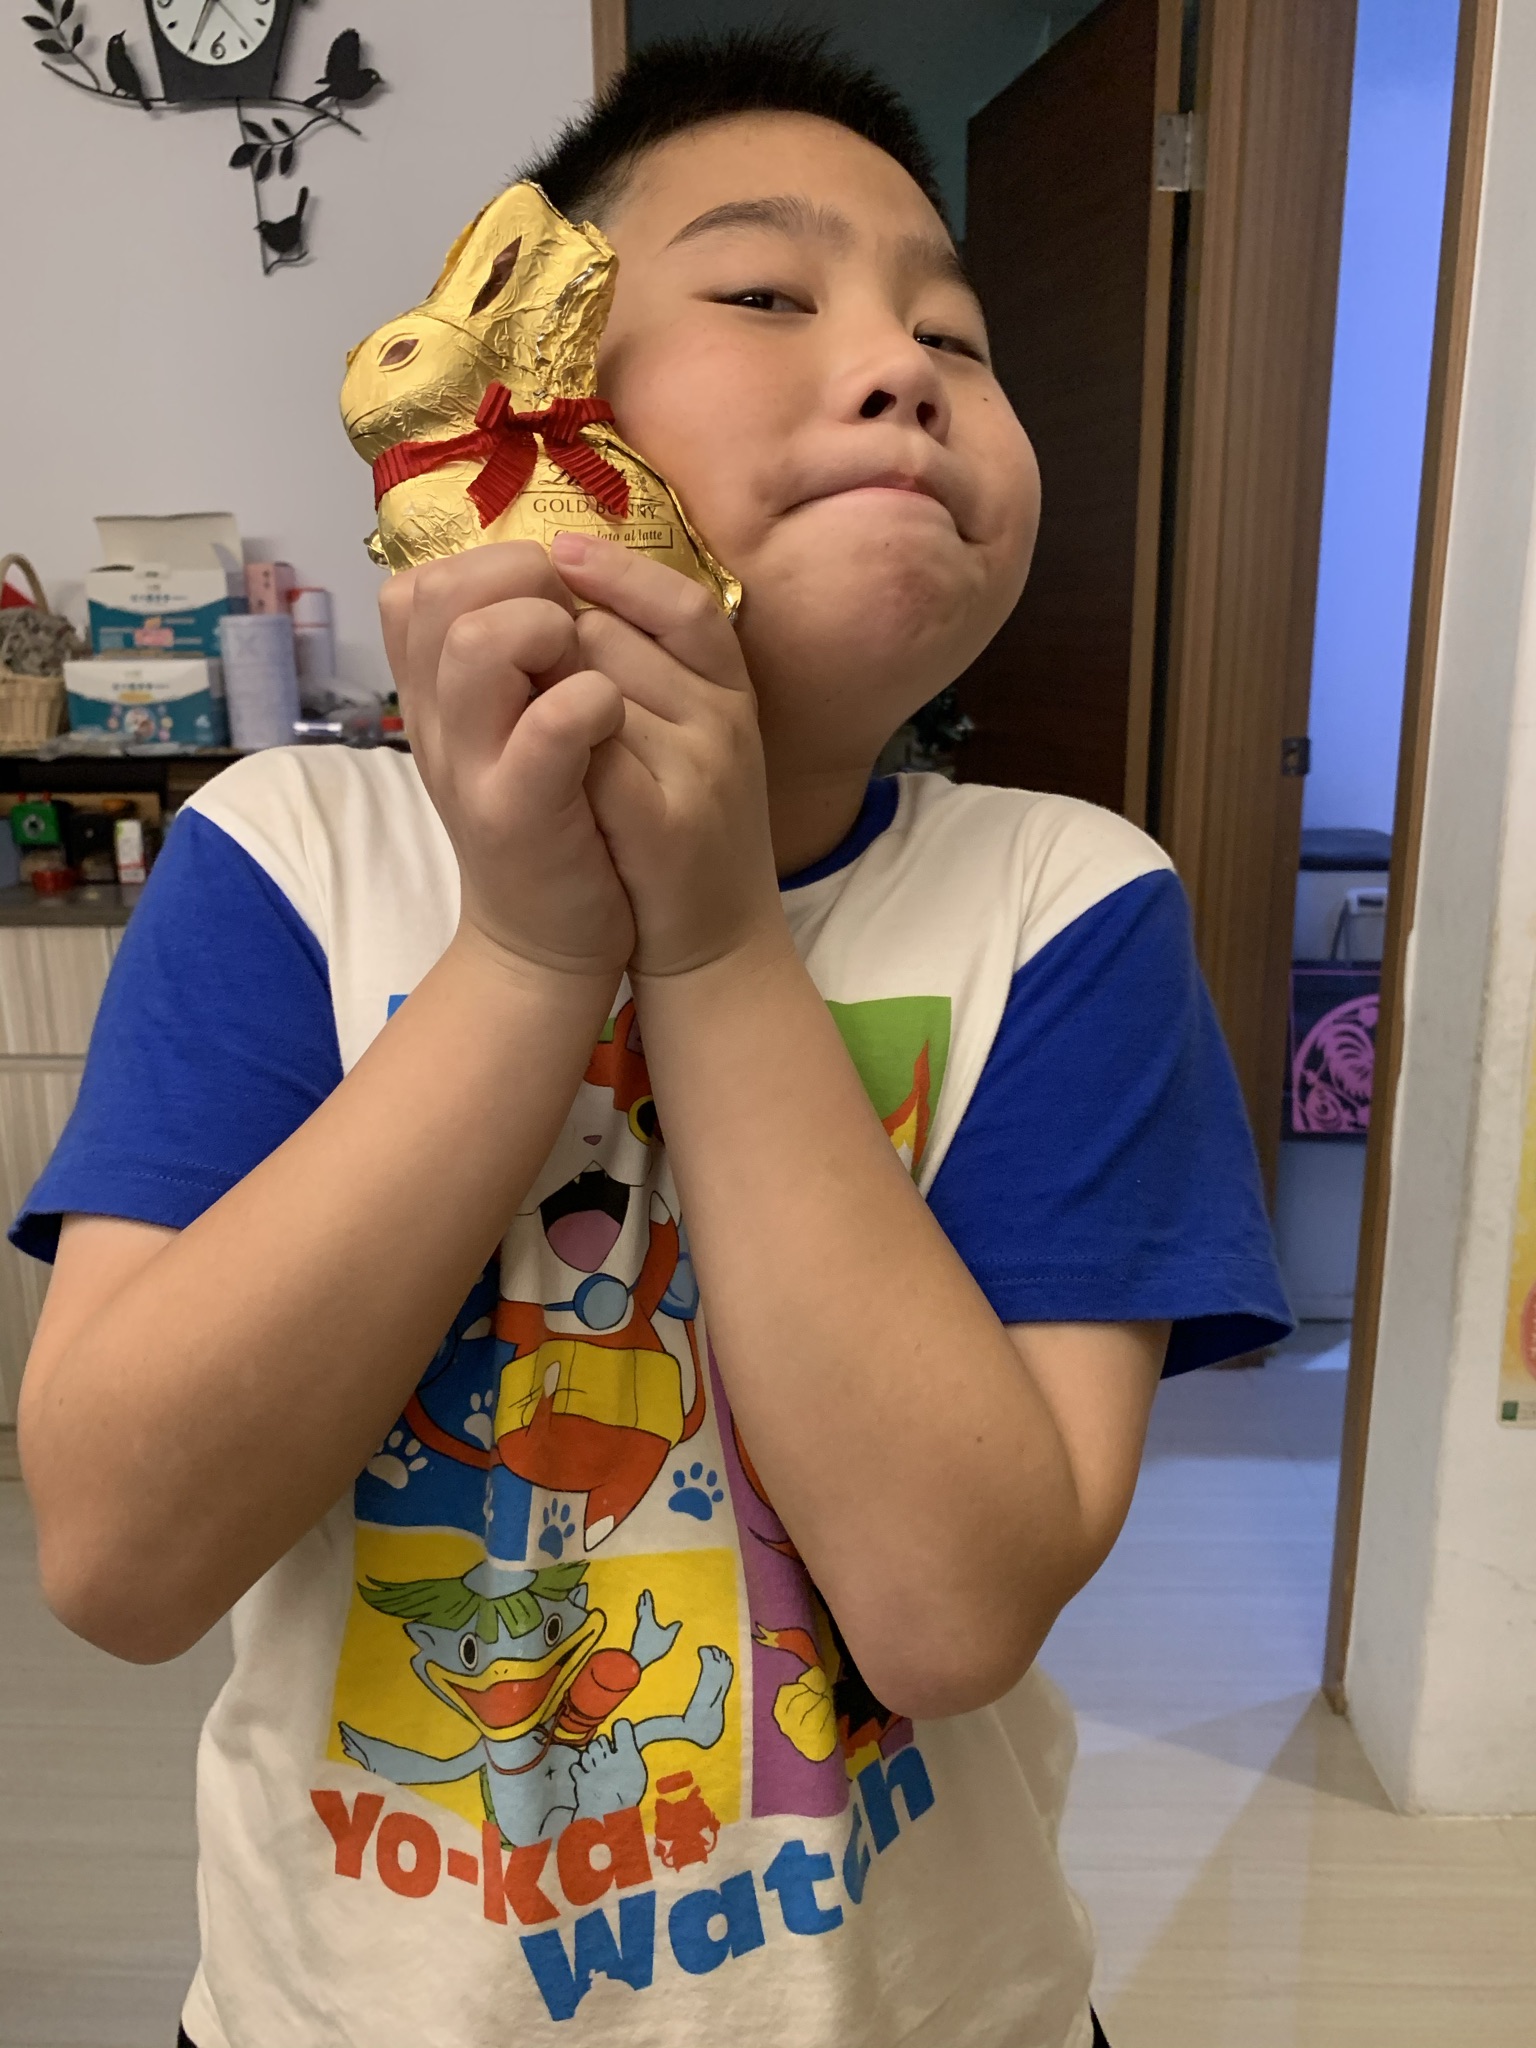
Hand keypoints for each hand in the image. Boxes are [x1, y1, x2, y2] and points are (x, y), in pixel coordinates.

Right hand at [378, 543, 634, 979]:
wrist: (550, 946)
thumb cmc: (552, 824)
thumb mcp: (511, 737)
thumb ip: (508, 667)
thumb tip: (544, 576)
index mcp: (432, 700)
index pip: (415, 588)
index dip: (486, 567)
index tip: (546, 603)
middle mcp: (437, 726)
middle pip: (438, 596)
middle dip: (520, 584)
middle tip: (570, 630)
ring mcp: (471, 769)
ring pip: (476, 644)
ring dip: (548, 632)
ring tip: (588, 671)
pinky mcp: (520, 814)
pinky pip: (545, 724)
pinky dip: (588, 700)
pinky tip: (611, 714)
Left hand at [550, 533, 786, 978]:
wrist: (713, 950)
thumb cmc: (684, 835)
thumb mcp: (687, 741)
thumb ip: (649, 672)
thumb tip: (572, 599)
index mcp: (732, 693)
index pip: (684, 603)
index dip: (620, 573)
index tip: (560, 553)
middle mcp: (726, 721)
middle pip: (610, 638)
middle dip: (554, 652)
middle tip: (532, 692)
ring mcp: (703, 772)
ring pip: (590, 690)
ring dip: (543, 703)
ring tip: (537, 738)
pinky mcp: (669, 826)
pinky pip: (587, 753)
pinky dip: (552, 750)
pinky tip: (537, 765)